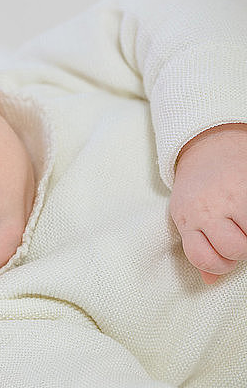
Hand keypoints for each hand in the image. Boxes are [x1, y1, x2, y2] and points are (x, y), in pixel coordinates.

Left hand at [170, 123, 246, 283]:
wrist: (208, 146)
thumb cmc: (199, 188)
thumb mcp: (187, 215)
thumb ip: (197, 245)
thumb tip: (210, 281)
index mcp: (186, 218)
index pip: (203, 258)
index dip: (218, 264)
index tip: (225, 255)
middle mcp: (206, 207)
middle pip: (233, 249)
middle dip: (240, 249)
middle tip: (239, 233)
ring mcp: (230, 196)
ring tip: (245, 222)